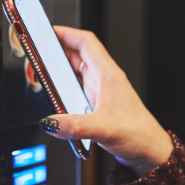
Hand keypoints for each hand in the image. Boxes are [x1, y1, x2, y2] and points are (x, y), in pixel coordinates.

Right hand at [42, 26, 172, 176]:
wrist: (149, 151)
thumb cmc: (137, 135)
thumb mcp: (103, 129)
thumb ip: (74, 126)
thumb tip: (49, 123)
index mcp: (108, 75)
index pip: (85, 41)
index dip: (64, 33)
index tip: (44, 33)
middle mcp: (104, 79)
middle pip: (76, 53)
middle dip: (53, 52)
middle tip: (34, 61)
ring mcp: (101, 91)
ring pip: (75, 70)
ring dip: (57, 69)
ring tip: (39, 75)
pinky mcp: (98, 103)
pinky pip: (77, 86)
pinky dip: (63, 86)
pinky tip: (54, 96)